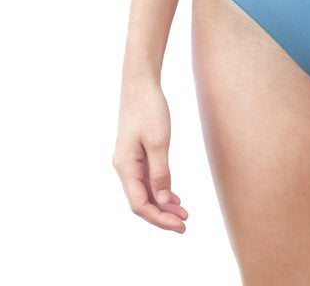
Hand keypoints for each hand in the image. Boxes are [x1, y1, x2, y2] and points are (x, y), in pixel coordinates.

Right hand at [112, 78, 188, 232]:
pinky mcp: (137, 153)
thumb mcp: (159, 141)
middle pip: (141, 201)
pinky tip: (174, 196)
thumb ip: (160, 172)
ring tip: (184, 213)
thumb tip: (163, 200)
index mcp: (125, 166)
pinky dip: (161, 189)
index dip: (159, 218)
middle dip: (162, 215)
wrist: (140, 83)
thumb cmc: (149, 108)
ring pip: (145, 191)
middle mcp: (124, 167)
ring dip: (163, 204)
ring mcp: (130, 160)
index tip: (180, 225)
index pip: (140, 204)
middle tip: (185, 223)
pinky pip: (147, 179)